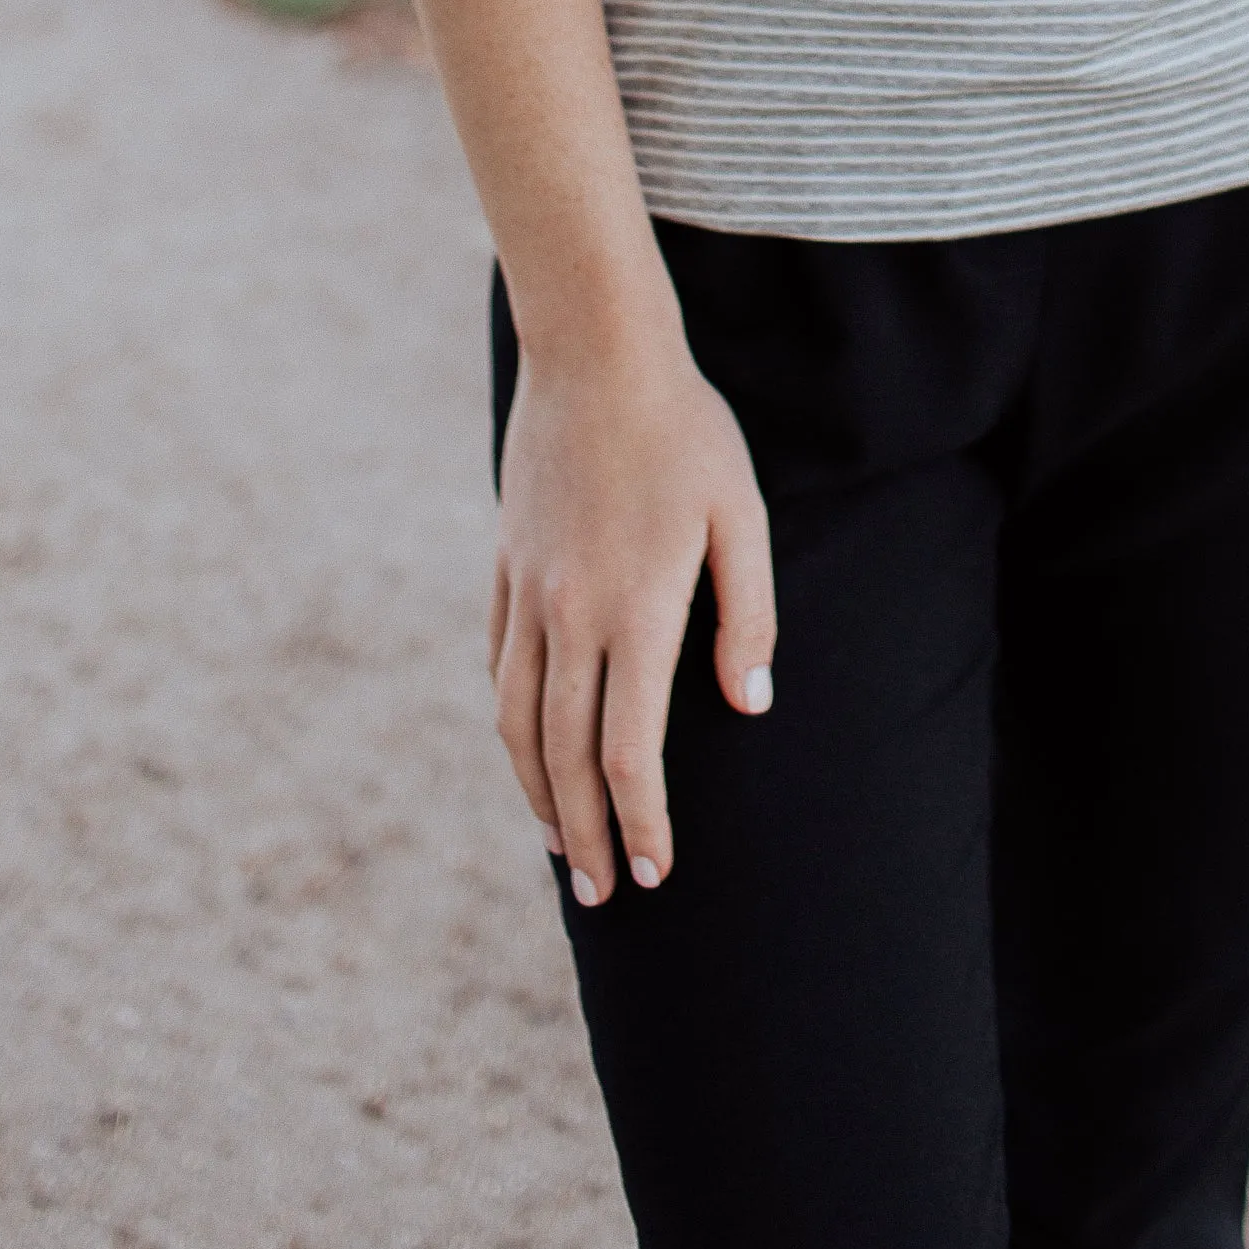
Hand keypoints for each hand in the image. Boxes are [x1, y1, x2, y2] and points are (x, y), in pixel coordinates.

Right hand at [489, 325, 776, 900]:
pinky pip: (498, 663)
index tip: (654, 871)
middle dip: (584, 834)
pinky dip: (510, 721)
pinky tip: (527, 746)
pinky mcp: (505, 564)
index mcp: (636, 612)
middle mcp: (570, 615)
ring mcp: (528, 592)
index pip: (628, 751)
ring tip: (559, 843)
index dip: (640, 819)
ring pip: (516, 720)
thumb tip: (750, 708)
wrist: (596, 354)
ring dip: (536, 793)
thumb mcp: (740, 516)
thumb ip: (746, 617)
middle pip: (563, 756)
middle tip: (602, 894)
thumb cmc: (686, 431)